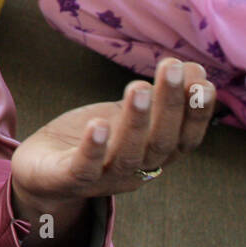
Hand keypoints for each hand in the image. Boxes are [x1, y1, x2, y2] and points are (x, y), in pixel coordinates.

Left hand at [11, 59, 214, 217]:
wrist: (41, 173)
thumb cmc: (90, 139)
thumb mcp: (124, 114)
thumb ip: (155, 97)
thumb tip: (194, 67)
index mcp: (152, 155)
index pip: (184, 139)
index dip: (196, 114)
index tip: (204, 83)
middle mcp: (135, 170)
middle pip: (160, 143)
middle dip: (169, 106)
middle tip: (172, 67)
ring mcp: (103, 177)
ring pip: (127, 155)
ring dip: (136, 121)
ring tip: (139, 87)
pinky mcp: (70, 179)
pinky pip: (84, 168)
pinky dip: (94, 147)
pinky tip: (98, 123)